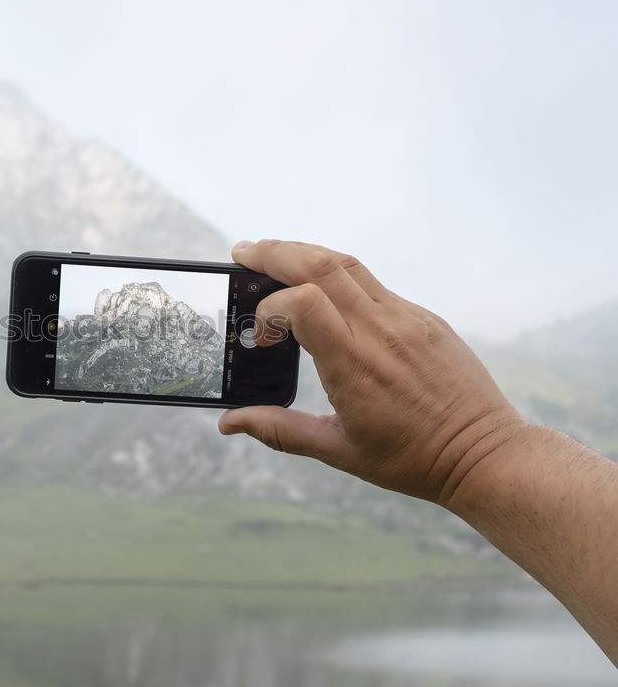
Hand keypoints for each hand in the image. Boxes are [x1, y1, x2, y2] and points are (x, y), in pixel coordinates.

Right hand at [219, 239, 526, 504]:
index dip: (270, 308)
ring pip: (347, 264)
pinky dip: (337, 275)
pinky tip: (321, 289)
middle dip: (275, 252)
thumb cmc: (411, 459)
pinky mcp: (422, 317)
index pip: (302, 303)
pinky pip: (372, 283)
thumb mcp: (338, 450)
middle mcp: (380, 331)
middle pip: (320, 265)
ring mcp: (405, 318)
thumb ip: (279, 430)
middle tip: (243, 252)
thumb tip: (228, 423)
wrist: (483, 453)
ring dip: (304, 253)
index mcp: (355, 365)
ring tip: (273, 256)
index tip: (261, 335)